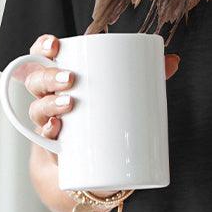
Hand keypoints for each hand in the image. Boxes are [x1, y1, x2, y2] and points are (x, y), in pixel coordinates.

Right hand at [17, 33, 181, 156]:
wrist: (93, 165)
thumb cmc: (105, 118)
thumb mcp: (122, 95)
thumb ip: (145, 76)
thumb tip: (173, 60)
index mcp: (61, 77)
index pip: (42, 55)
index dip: (42, 47)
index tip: (55, 45)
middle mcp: (48, 98)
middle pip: (37, 80)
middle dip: (49, 76)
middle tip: (70, 79)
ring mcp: (48, 122)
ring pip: (37, 108)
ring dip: (49, 103)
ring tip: (69, 104)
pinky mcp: (54, 147)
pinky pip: (43, 138)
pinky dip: (48, 132)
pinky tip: (55, 129)